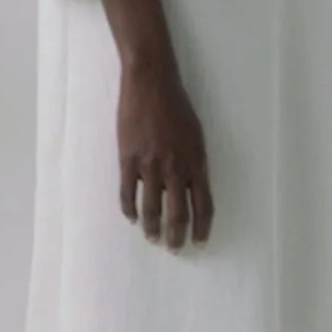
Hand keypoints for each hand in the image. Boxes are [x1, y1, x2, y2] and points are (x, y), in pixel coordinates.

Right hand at [115, 57, 213, 249]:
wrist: (151, 83)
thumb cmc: (177, 106)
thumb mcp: (196, 135)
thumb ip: (195, 163)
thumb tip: (191, 187)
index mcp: (196, 163)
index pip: (203, 206)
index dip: (202, 228)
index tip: (199, 242)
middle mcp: (175, 169)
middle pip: (178, 214)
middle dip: (177, 236)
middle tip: (175, 248)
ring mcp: (150, 165)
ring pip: (152, 209)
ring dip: (153, 229)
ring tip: (153, 238)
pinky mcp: (128, 159)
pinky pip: (128, 193)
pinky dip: (129, 210)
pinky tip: (131, 218)